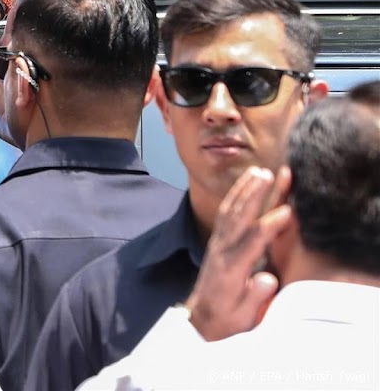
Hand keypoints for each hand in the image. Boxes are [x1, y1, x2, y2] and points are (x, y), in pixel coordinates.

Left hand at [185, 166, 292, 340]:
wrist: (202, 319)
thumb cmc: (227, 319)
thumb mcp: (242, 316)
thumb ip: (254, 297)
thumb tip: (267, 279)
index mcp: (231, 269)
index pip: (251, 243)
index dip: (269, 226)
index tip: (288, 211)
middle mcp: (221, 251)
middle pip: (238, 218)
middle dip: (254, 196)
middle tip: (269, 175)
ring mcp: (217, 243)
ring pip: (230, 211)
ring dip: (244, 189)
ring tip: (259, 171)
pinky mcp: (216, 241)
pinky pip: (226, 214)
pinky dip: (236, 196)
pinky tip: (246, 183)